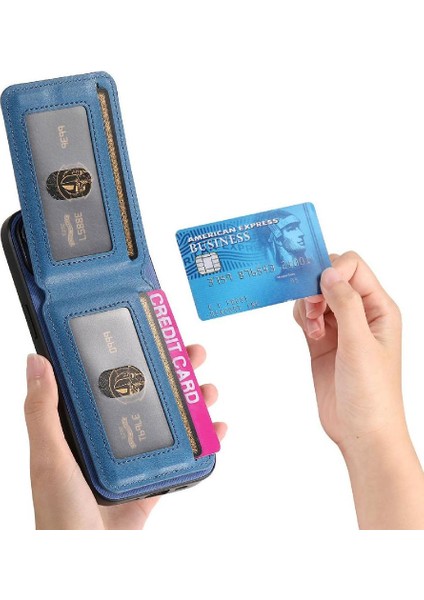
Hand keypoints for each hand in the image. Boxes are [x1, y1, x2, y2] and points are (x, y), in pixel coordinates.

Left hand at [25, 345, 225, 529]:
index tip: (153, 334)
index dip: (134, 354)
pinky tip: (216, 429)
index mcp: (85, 425)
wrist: (87, 563)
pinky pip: (182, 457)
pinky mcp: (153, 482)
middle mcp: (111, 436)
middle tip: (193, 355)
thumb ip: (43, 411)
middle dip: (174, 372)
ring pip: (170, 420)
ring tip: (208, 390)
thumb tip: (36, 360)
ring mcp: (135, 458)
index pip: (112, 378)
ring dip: (192, 401)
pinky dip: (203, 442)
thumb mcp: (49, 458)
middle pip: (149, 394)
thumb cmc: (59, 514)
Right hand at [294, 251, 423, 528]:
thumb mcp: (360, 344)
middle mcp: (361, 314)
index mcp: (379, 309)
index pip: (354, 268)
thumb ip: (345, 304)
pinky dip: (303, 317)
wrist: (361, 431)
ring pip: (316, 296)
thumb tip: (329, 272)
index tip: (318, 290)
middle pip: (332, 278)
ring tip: (312, 329)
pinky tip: (309, 334)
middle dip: (316, 288)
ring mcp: (341, 328)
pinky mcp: (323, 342)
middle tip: (313, 312)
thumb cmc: (372, 394)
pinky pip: (308, 316)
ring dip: (307, 305)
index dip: (333, 271)